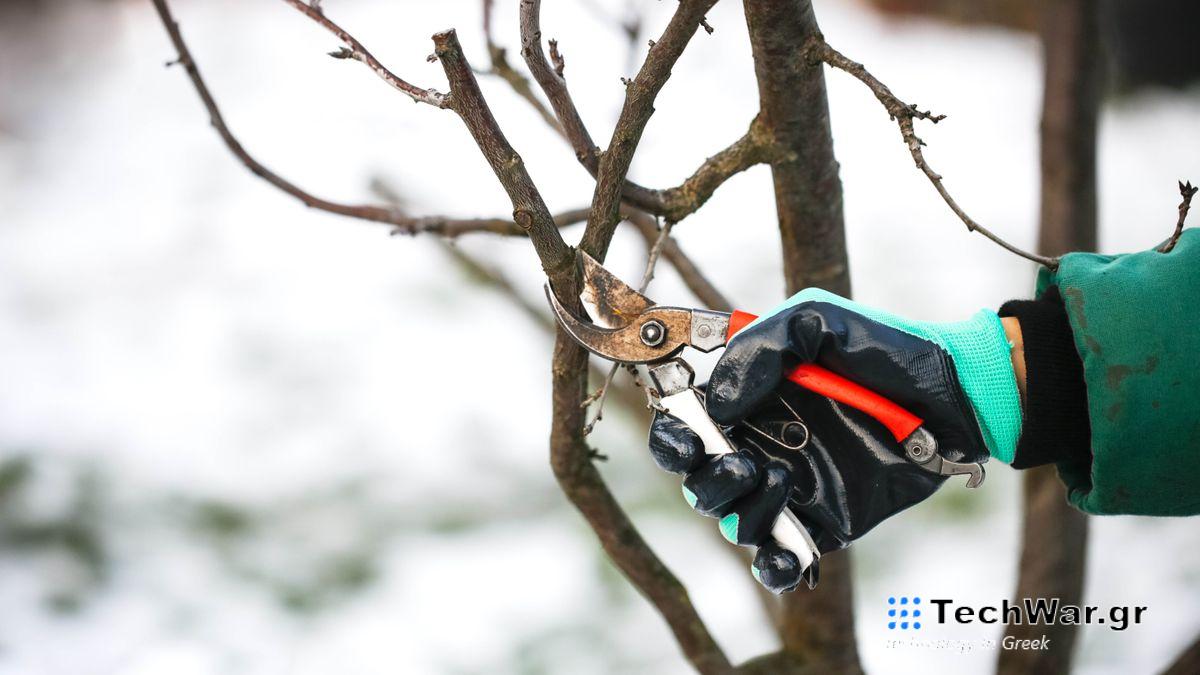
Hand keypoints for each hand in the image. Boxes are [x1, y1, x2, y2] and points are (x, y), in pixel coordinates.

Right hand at [648, 288, 1020, 591]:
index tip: (690, 437)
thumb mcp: (817, 322)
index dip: (673, 437)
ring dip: (744, 508)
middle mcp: (760, 444)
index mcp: (747, 399)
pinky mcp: (825, 523)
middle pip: (698, 480)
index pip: (684, 425)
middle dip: (708, 477)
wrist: (956, 395)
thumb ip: (760, 350)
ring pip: (733, 523)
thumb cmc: (884, 350)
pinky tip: (788, 552)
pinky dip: (775, 567)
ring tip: (783, 478)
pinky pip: (781, 561)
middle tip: (743, 460)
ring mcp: (791, 488)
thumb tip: (717, 403)